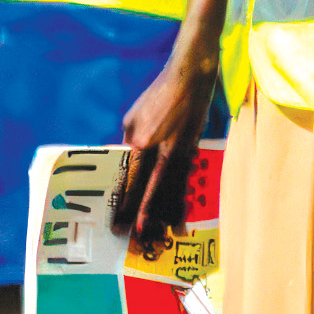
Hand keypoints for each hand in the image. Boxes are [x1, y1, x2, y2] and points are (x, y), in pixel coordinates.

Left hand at [116, 56, 214, 243]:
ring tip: (164, 236)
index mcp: (141, 141)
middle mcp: (160, 150)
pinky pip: (185, 181)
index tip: (120, 223)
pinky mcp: (193, 150)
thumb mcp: (132, 115)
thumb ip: (129, 140)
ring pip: (171, 190)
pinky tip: (182, 215)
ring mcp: (179, 151)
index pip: (131, 180)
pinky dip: (182, 199)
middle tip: (137, 237)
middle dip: (144, 216)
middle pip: (151, 190)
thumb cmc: (157, 94)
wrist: (190, 77)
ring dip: (167, 215)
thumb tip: (128, 162)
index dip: (126, 204)